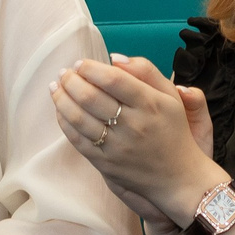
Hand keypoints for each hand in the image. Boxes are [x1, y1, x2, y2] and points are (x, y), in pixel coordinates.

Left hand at [53, 55, 220, 225]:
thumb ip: (146, 71)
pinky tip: (61, 109)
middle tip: (64, 73)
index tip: (81, 63)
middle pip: (90, 97)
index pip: (112, 79)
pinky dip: (64, 121)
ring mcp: (117, 146)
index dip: (91, 68)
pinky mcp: (105, 163)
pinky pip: (77, 140)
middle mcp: (132, 125)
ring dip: (61, 98)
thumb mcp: (170, 96)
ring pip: (79, 118)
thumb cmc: (173, 130)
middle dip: (70, 80)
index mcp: (150, 104)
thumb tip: (114, 58)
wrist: (178, 177)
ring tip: (56, 87)